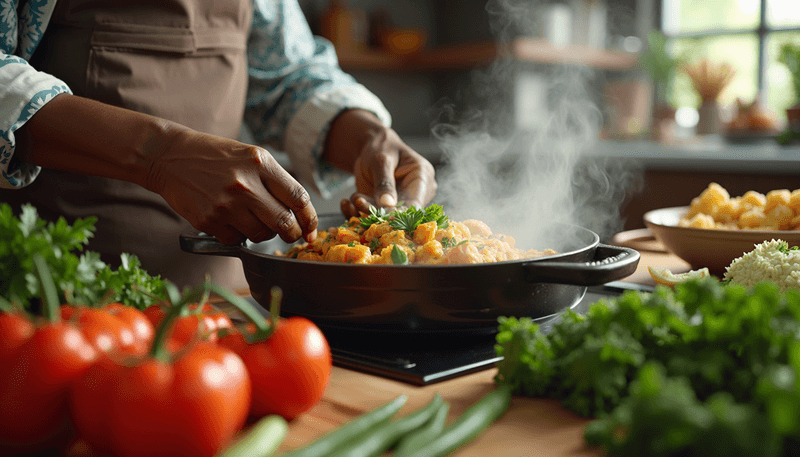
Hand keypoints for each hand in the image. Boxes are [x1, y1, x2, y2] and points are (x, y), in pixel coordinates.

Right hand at [147, 126, 317, 244]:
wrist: (169, 157)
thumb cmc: (214, 157)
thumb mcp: (250, 156)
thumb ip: (275, 180)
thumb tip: (299, 212)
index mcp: (261, 163)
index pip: (298, 198)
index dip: (310, 218)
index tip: (311, 229)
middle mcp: (246, 184)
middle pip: (285, 222)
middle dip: (293, 233)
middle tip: (291, 233)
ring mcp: (226, 204)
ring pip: (261, 235)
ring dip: (263, 233)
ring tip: (251, 219)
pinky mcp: (209, 220)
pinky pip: (236, 240)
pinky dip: (238, 235)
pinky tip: (229, 219)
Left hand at [341, 128, 436, 217]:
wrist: (369, 148)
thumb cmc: (382, 147)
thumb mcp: (382, 161)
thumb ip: (384, 182)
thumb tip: (387, 204)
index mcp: (423, 179)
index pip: (415, 203)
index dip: (399, 213)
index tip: (381, 214)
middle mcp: (415, 194)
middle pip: (399, 213)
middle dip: (376, 211)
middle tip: (358, 201)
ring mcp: (399, 203)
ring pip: (383, 217)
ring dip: (364, 211)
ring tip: (352, 198)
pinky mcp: (383, 208)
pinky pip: (370, 216)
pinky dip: (356, 213)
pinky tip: (345, 203)